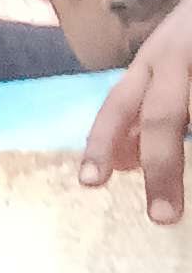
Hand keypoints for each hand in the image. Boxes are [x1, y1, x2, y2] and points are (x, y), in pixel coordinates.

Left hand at [79, 0, 191, 225]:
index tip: (89, 183)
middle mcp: (175, 55)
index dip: (101, 142)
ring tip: (179, 206)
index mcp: (153, 60)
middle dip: (161, 167)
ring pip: (183, 113)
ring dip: (175, 161)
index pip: (119, 104)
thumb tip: (123, 162)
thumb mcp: (166, 66)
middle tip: (162, 218)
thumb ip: (145, 110)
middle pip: (162, 115)